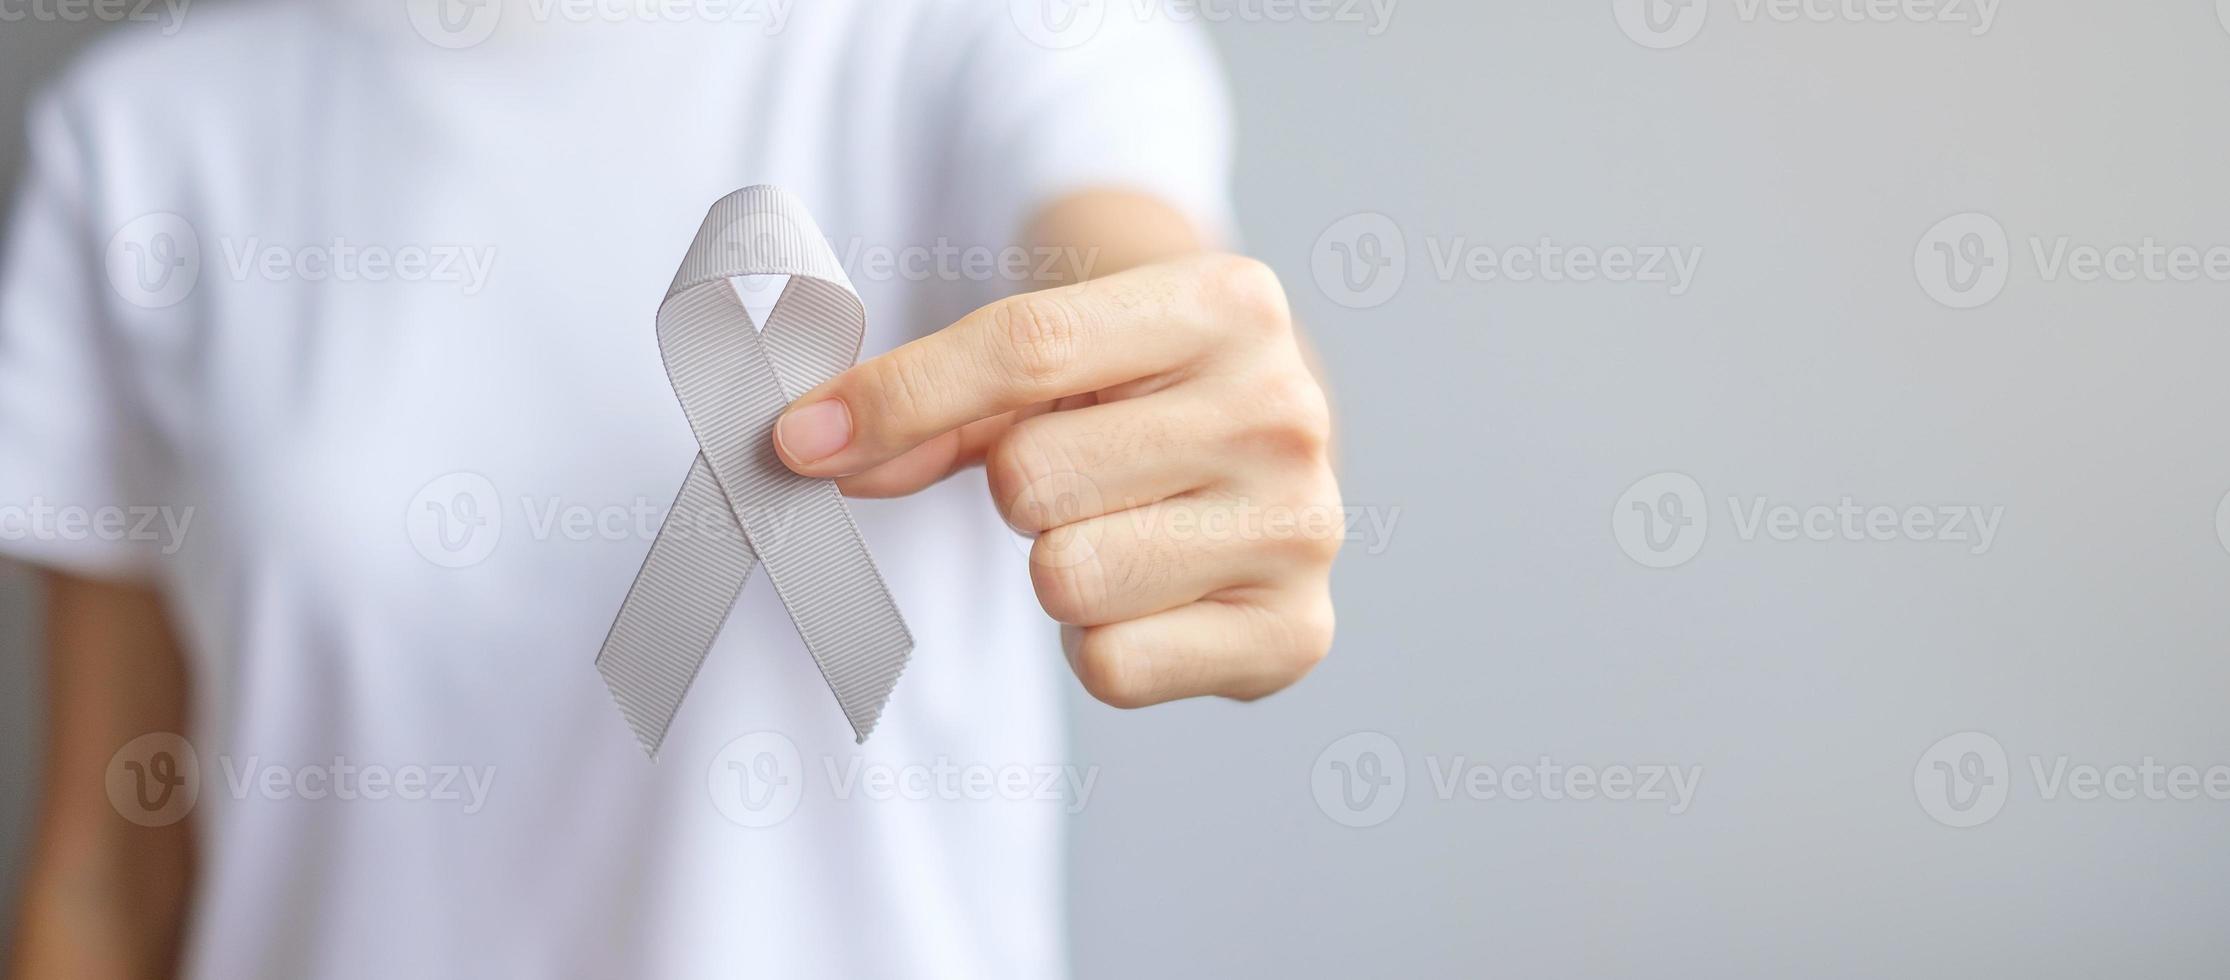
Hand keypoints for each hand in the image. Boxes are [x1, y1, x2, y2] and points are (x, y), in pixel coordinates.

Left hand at [772, 253, 1340, 707]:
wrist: (1270, 456)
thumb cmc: (1138, 397)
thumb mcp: (1051, 367)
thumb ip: (931, 402)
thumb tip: (807, 449)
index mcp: (1229, 303)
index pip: (1027, 347)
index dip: (895, 398)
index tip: (796, 442)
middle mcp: (1286, 410)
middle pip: (1031, 479)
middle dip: (1017, 489)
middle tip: (1080, 478)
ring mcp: (1303, 527)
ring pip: (1065, 578)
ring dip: (1058, 568)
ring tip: (1120, 532)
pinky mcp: (1297, 635)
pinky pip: (1111, 665)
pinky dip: (1101, 644)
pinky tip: (1150, 596)